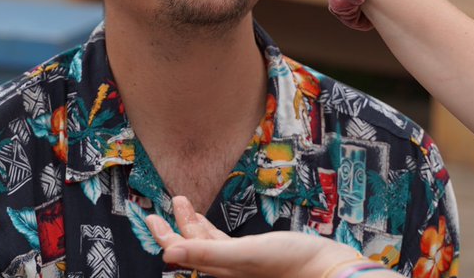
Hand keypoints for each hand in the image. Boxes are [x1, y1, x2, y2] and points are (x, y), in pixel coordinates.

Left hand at [147, 196, 365, 277]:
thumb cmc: (287, 263)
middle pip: (192, 246)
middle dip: (176, 226)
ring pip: (207, 243)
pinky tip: (208, 222)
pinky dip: (211, 229)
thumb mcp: (242, 254)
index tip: (151, 218)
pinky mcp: (255, 254)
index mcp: (220, 268)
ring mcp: (240, 261)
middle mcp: (227, 267)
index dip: (165, 236)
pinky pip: (223, 242)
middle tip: (162, 208)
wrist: (323, 268)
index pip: (183, 252)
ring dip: (193, 224)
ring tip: (183, 204)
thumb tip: (168, 252)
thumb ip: (205, 252)